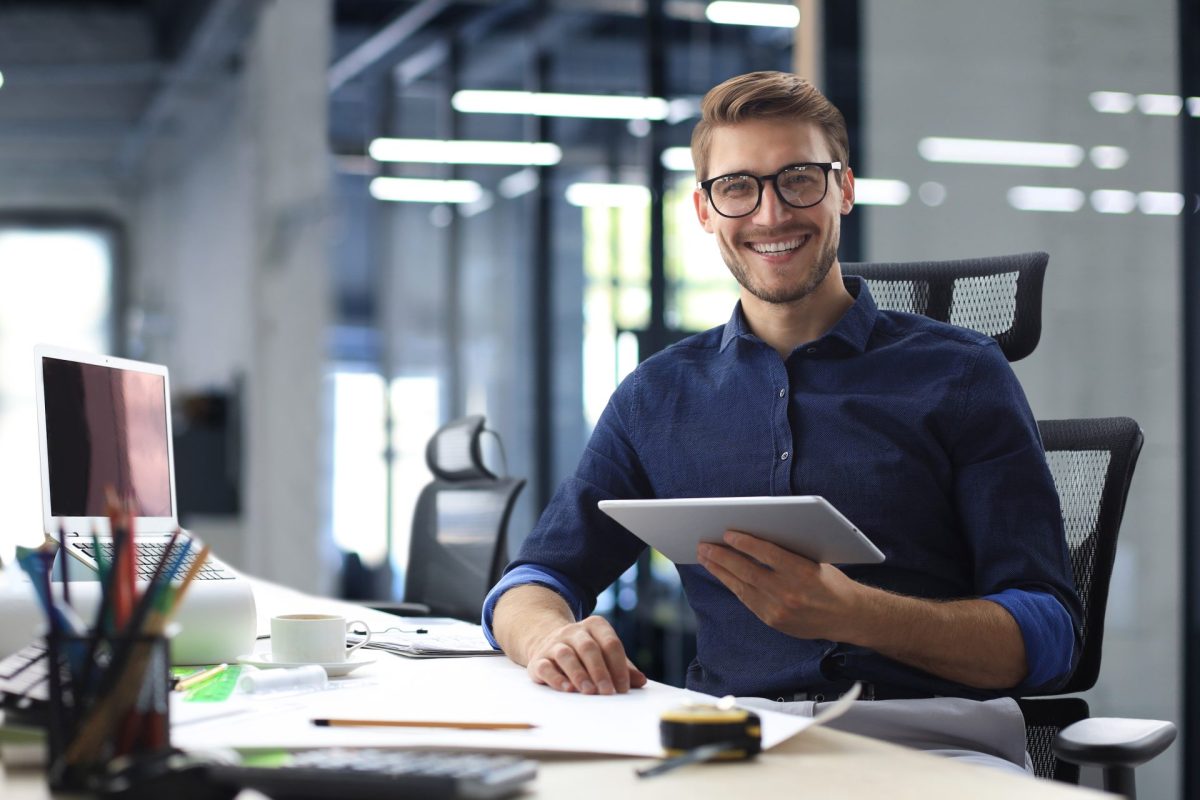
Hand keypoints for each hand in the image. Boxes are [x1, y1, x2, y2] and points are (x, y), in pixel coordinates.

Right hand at [526, 615, 646, 694]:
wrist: (547, 641)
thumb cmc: (584, 653)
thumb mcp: (605, 654)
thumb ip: (623, 667)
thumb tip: (641, 681)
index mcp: (594, 626)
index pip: (610, 643)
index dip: (619, 666)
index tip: (623, 688)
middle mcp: (573, 632)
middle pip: (589, 648)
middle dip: (600, 671)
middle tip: (608, 692)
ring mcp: (554, 644)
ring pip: (566, 654)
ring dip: (579, 674)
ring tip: (589, 692)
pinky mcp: (538, 659)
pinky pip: (546, 666)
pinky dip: (556, 678)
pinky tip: (567, 689)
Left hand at [697, 530, 865, 640]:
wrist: (848, 616)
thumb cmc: (831, 581)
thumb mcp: (816, 560)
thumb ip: (788, 552)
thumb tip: (753, 538)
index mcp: (803, 573)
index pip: (767, 553)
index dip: (745, 542)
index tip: (727, 533)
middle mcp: (790, 593)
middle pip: (747, 571)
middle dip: (722, 557)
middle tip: (704, 545)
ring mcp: (780, 610)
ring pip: (742, 587)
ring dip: (720, 571)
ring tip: (705, 558)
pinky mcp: (774, 621)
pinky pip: (747, 600)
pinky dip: (733, 585)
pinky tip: (722, 575)